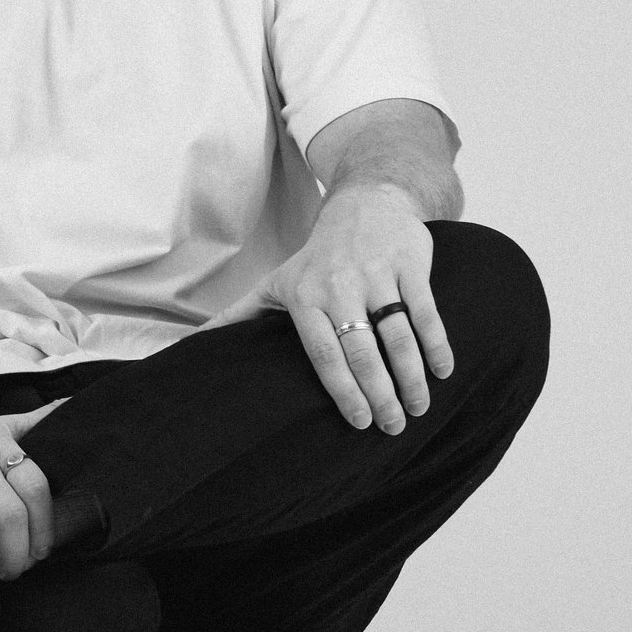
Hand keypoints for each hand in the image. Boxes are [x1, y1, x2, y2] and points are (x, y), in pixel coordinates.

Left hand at [205, 183, 453, 432]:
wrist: (366, 204)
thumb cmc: (317, 257)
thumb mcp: (275, 282)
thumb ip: (238, 316)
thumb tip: (189, 347)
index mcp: (305, 298)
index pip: (323, 354)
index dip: (342, 391)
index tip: (357, 423)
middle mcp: (340, 287)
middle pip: (362, 351)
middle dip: (380, 394)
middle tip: (393, 427)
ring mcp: (377, 276)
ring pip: (398, 336)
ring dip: (412, 377)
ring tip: (419, 408)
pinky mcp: (410, 267)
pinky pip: (426, 313)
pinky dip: (437, 346)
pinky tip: (442, 373)